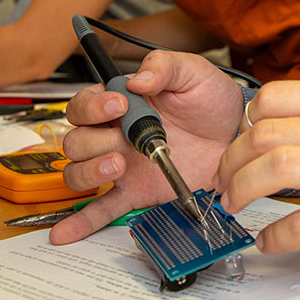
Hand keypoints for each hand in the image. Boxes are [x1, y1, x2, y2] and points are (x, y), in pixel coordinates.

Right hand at [48, 49, 243, 244]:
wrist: (234, 133)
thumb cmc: (210, 99)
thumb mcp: (192, 72)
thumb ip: (164, 66)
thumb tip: (138, 78)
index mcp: (122, 102)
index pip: (84, 104)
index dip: (93, 106)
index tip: (118, 104)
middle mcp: (114, 134)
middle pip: (76, 141)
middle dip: (92, 141)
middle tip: (123, 139)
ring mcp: (121, 164)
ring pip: (79, 172)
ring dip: (88, 171)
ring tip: (118, 165)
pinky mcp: (134, 191)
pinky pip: (101, 208)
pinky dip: (81, 221)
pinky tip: (66, 232)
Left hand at [215, 81, 299, 271]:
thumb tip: (252, 127)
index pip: (275, 96)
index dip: (244, 123)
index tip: (237, 143)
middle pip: (268, 134)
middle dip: (232, 161)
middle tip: (224, 180)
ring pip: (278, 167)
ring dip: (242, 189)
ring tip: (235, 203)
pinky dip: (273, 235)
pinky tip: (268, 239)